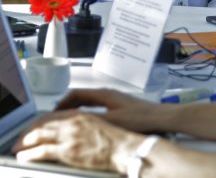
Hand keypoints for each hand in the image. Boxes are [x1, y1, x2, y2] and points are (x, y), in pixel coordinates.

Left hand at [13, 112, 143, 172]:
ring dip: (24, 143)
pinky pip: (42, 151)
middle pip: (40, 124)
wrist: (125, 148)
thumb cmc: (116, 139)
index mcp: (78, 115)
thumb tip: (70, 127)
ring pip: (38, 136)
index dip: (36, 123)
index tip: (30, 129)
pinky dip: (30, 154)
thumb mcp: (98, 123)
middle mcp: (71, 122)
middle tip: (18, 140)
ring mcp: (69, 136)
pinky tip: (24, 156)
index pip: (50, 115)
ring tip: (17, 148)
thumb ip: (81, 122)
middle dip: (26, 133)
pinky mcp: (68, 151)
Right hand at [55, 89, 169, 133]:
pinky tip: (88, 120)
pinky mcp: (119, 105)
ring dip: (77, 107)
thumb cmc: (141, 118)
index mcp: (103, 94)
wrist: (161, 117)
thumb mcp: (112, 120)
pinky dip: (87, 110)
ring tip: (69, 117)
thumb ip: (93, 119)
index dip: (63, 102)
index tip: (54, 110)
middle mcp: (107, 93)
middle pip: (81, 95)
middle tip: (58, 114)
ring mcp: (113, 98)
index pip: (76, 93)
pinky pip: (97, 105)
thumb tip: (74, 119)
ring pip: (89, 100)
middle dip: (67, 104)